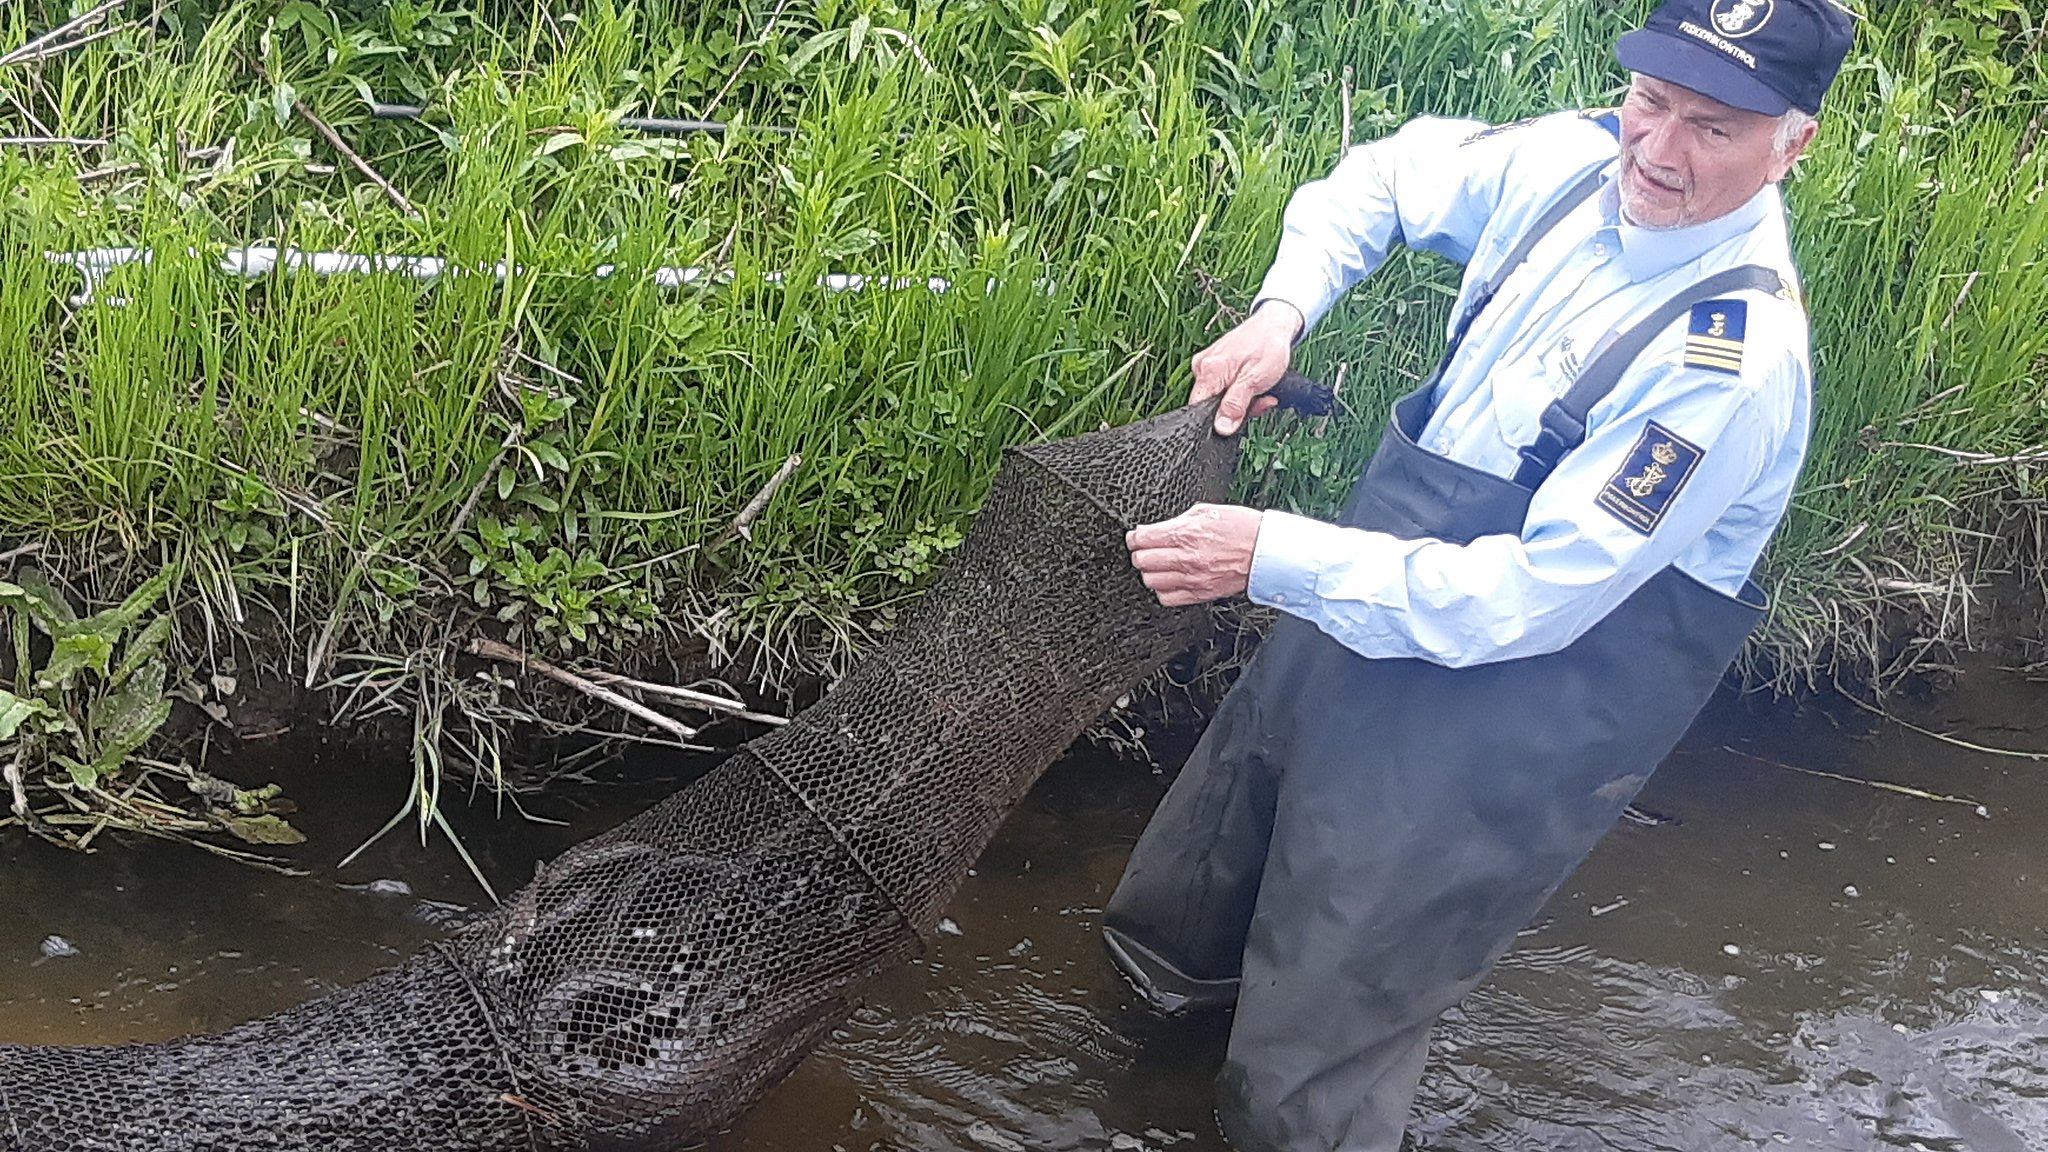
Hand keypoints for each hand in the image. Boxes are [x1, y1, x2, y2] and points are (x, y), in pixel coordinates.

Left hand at [1127, 504, 1263, 606]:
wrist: (1265, 551)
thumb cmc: (1242, 528)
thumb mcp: (1206, 511)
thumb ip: (1178, 520)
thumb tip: (1156, 528)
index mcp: (1185, 533)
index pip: (1142, 539)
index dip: (1134, 537)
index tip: (1136, 537)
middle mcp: (1185, 558)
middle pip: (1142, 561)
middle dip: (1140, 553)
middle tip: (1146, 549)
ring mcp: (1191, 578)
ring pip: (1150, 581)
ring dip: (1151, 572)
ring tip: (1159, 565)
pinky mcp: (1199, 593)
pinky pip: (1166, 598)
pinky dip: (1163, 589)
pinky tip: (1170, 580)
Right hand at [1191, 301, 1302, 434]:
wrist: (1274, 324)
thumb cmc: (1269, 346)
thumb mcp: (1255, 380)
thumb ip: (1236, 405)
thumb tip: (1221, 427)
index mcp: (1208, 371)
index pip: (1198, 408)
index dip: (1217, 420)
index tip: (1238, 418)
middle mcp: (1201, 366)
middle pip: (1209, 405)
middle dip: (1236, 410)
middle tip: (1258, 401)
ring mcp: (1206, 364)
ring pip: (1217, 398)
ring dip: (1240, 401)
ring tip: (1260, 390)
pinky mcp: (1213, 364)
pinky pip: (1221, 387)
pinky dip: (1238, 391)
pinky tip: (1252, 386)